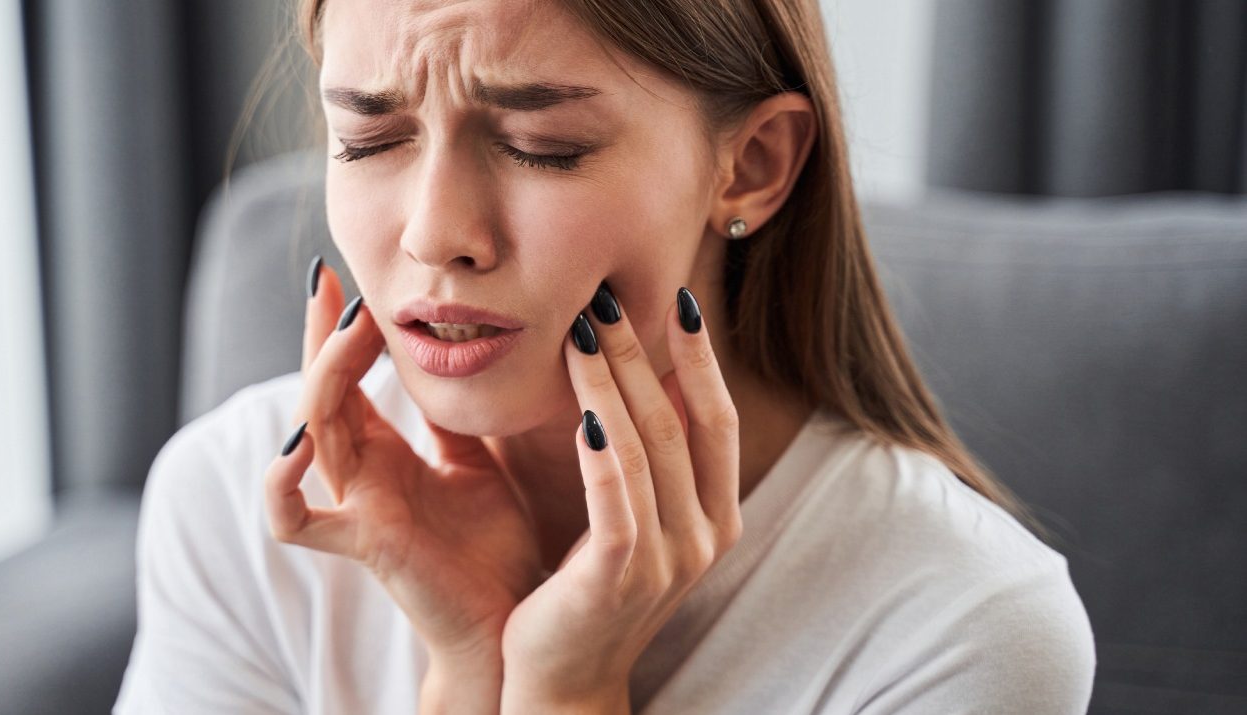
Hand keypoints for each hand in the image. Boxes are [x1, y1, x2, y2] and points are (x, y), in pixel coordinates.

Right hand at [263, 259, 543, 671]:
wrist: (511, 621)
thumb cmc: (493, 547)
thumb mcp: (479, 459)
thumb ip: (456, 415)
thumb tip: (463, 349)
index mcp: (383, 453)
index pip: (346, 377)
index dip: (339, 329)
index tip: (345, 276)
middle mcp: (359, 475)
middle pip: (319, 392)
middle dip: (323, 337)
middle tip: (337, 286)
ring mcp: (354, 507)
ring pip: (310, 432)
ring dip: (321, 379)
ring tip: (346, 333)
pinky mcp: (362, 542)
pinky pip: (294, 519)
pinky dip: (281, 484)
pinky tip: (298, 443)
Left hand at [500, 284, 742, 711]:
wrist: (562, 681)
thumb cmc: (589, 591)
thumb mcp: (634, 521)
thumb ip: (645, 462)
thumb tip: (632, 378)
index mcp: (717, 516)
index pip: (718, 420)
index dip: (701, 358)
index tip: (679, 299)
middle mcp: (705, 535)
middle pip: (680, 421)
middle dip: (644, 353)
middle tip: (608, 296)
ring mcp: (669, 558)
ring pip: (646, 447)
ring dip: (612, 381)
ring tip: (582, 329)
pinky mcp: (621, 576)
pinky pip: (615, 496)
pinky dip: (601, 448)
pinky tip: (580, 410)